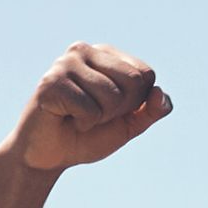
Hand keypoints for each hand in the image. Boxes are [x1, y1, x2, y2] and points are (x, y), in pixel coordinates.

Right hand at [8, 43, 171, 173]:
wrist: (47, 157)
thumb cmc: (86, 136)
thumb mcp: (127, 124)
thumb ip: (150, 110)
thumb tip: (160, 94)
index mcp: (105, 54)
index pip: (145, 75)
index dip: (135, 104)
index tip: (110, 110)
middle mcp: (85, 50)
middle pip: (133, 83)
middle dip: (118, 111)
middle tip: (93, 115)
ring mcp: (65, 63)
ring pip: (112, 97)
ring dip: (98, 119)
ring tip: (77, 116)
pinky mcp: (51, 82)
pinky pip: (90, 109)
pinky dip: (82, 123)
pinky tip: (64, 118)